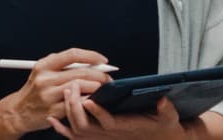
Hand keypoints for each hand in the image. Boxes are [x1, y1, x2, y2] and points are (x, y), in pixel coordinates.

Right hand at [0, 48, 113, 134]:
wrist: (18, 112)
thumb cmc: (35, 90)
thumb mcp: (43, 72)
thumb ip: (63, 65)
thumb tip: (90, 62)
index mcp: (44, 65)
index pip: (72, 54)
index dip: (91, 56)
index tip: (103, 60)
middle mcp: (45, 79)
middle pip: (80, 72)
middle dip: (99, 75)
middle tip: (108, 78)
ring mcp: (48, 95)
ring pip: (80, 87)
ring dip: (96, 88)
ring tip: (102, 89)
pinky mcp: (53, 111)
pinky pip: (76, 104)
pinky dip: (87, 101)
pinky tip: (92, 100)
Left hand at [47, 84, 185, 139]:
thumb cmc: (162, 128)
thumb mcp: (169, 119)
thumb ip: (166, 110)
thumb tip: (163, 100)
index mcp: (126, 128)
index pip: (109, 123)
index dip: (98, 113)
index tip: (89, 100)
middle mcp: (110, 136)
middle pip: (86, 127)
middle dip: (76, 107)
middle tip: (72, 87)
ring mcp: (101, 138)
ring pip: (77, 131)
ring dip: (69, 113)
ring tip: (66, 92)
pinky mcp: (96, 138)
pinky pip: (74, 137)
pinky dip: (62, 129)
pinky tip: (52, 119)